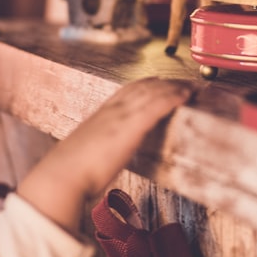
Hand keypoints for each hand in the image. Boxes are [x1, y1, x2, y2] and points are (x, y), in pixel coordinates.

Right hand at [17, 77, 194, 233]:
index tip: (159, 81)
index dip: (146, 84)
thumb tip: (97, 162)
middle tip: (184, 81)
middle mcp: (112, 110)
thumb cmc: (71, 172)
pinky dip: (172, 97)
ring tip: (192, 86)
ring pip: (153, 93)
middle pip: (144, 87)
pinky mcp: (131, 126)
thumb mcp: (84, 155)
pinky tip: (185, 95)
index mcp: (101, 115)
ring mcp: (122, 116)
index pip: (127, 91)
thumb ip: (95, 153)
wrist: (64, 175)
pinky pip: (157, 106)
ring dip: (175, 87)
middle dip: (166, 82)